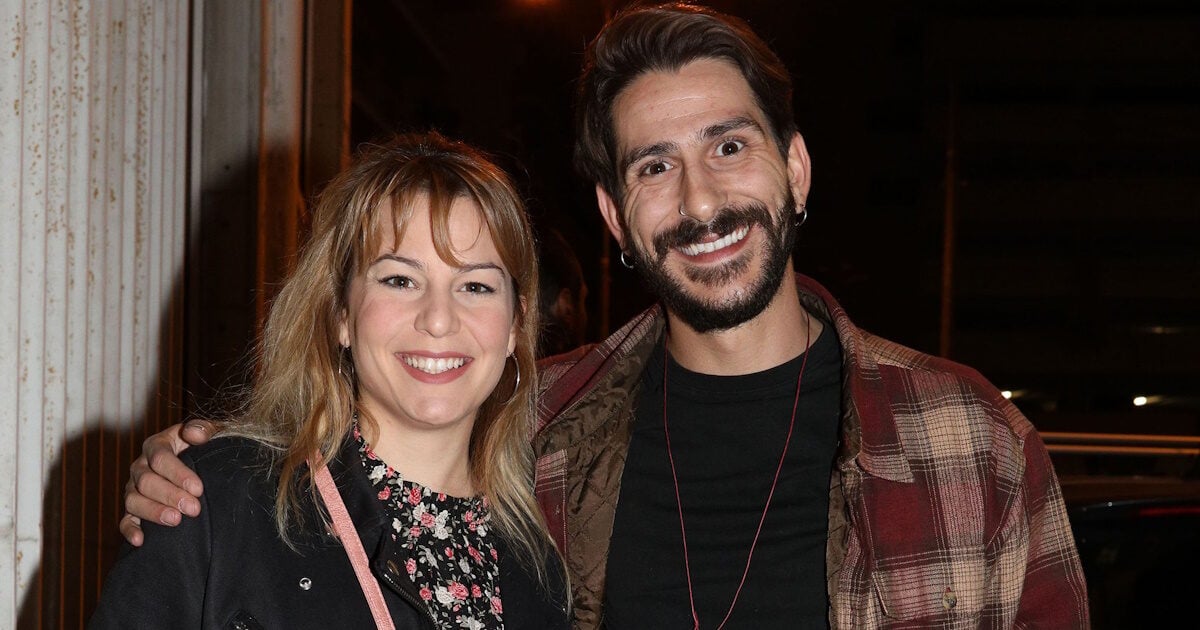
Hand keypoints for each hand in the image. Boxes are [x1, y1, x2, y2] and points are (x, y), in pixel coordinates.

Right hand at [119, 419, 218, 545]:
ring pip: (133, 500)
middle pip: (146, 481)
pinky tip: (140, 541)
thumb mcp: (209, 432)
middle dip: (170, 496)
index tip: (198, 489)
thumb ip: (203, 428)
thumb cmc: (206, 446)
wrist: (201, 463)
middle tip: (193, 509)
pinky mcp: (133, 508)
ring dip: (153, 512)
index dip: (178, 474)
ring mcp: (134, 488)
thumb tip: (194, 434)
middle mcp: (141, 466)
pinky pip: (125, 520)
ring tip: (175, 521)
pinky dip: (130, 530)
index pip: (160, 458)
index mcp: (157, 445)